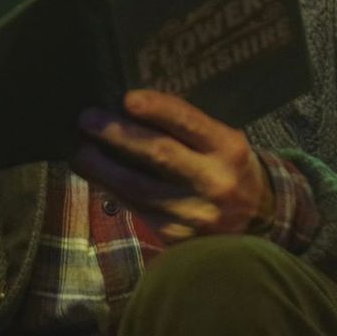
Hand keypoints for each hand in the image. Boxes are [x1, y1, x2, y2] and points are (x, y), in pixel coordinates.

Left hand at [72, 90, 267, 242]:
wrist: (257, 222)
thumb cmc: (229, 168)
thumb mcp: (222, 141)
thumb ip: (186, 128)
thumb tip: (128, 108)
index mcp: (228, 149)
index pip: (190, 123)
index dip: (158, 109)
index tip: (127, 97)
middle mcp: (213, 181)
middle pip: (159, 154)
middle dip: (118, 135)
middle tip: (87, 118)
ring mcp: (194, 214)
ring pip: (138, 188)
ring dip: (101, 167)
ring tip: (79, 150)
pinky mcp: (176, 237)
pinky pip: (135, 209)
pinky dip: (110, 189)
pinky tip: (94, 174)